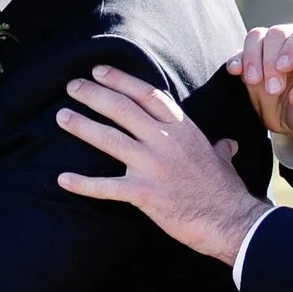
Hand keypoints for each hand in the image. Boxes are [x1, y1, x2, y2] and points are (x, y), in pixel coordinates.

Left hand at [56, 69, 266, 265]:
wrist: (231, 220)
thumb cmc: (225, 190)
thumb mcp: (222, 159)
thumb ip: (219, 147)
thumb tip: (228, 144)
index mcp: (183, 128)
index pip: (147, 94)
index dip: (120, 80)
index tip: (99, 71)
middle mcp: (166, 141)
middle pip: (122, 109)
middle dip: (93, 94)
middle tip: (72, 86)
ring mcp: (153, 166)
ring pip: (109, 138)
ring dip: (81, 125)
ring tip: (61, 116)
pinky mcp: (144, 193)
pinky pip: (106, 186)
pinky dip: (82, 183)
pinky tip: (62, 179)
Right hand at [234, 22, 292, 149]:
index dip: (292, 48)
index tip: (283, 67)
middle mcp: (292, 42)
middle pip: (276, 35)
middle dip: (270, 60)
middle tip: (273, 89)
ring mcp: (269, 50)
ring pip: (255, 38)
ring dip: (252, 58)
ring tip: (253, 81)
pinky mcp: (250, 61)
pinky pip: (239, 53)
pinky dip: (235, 60)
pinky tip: (235, 70)